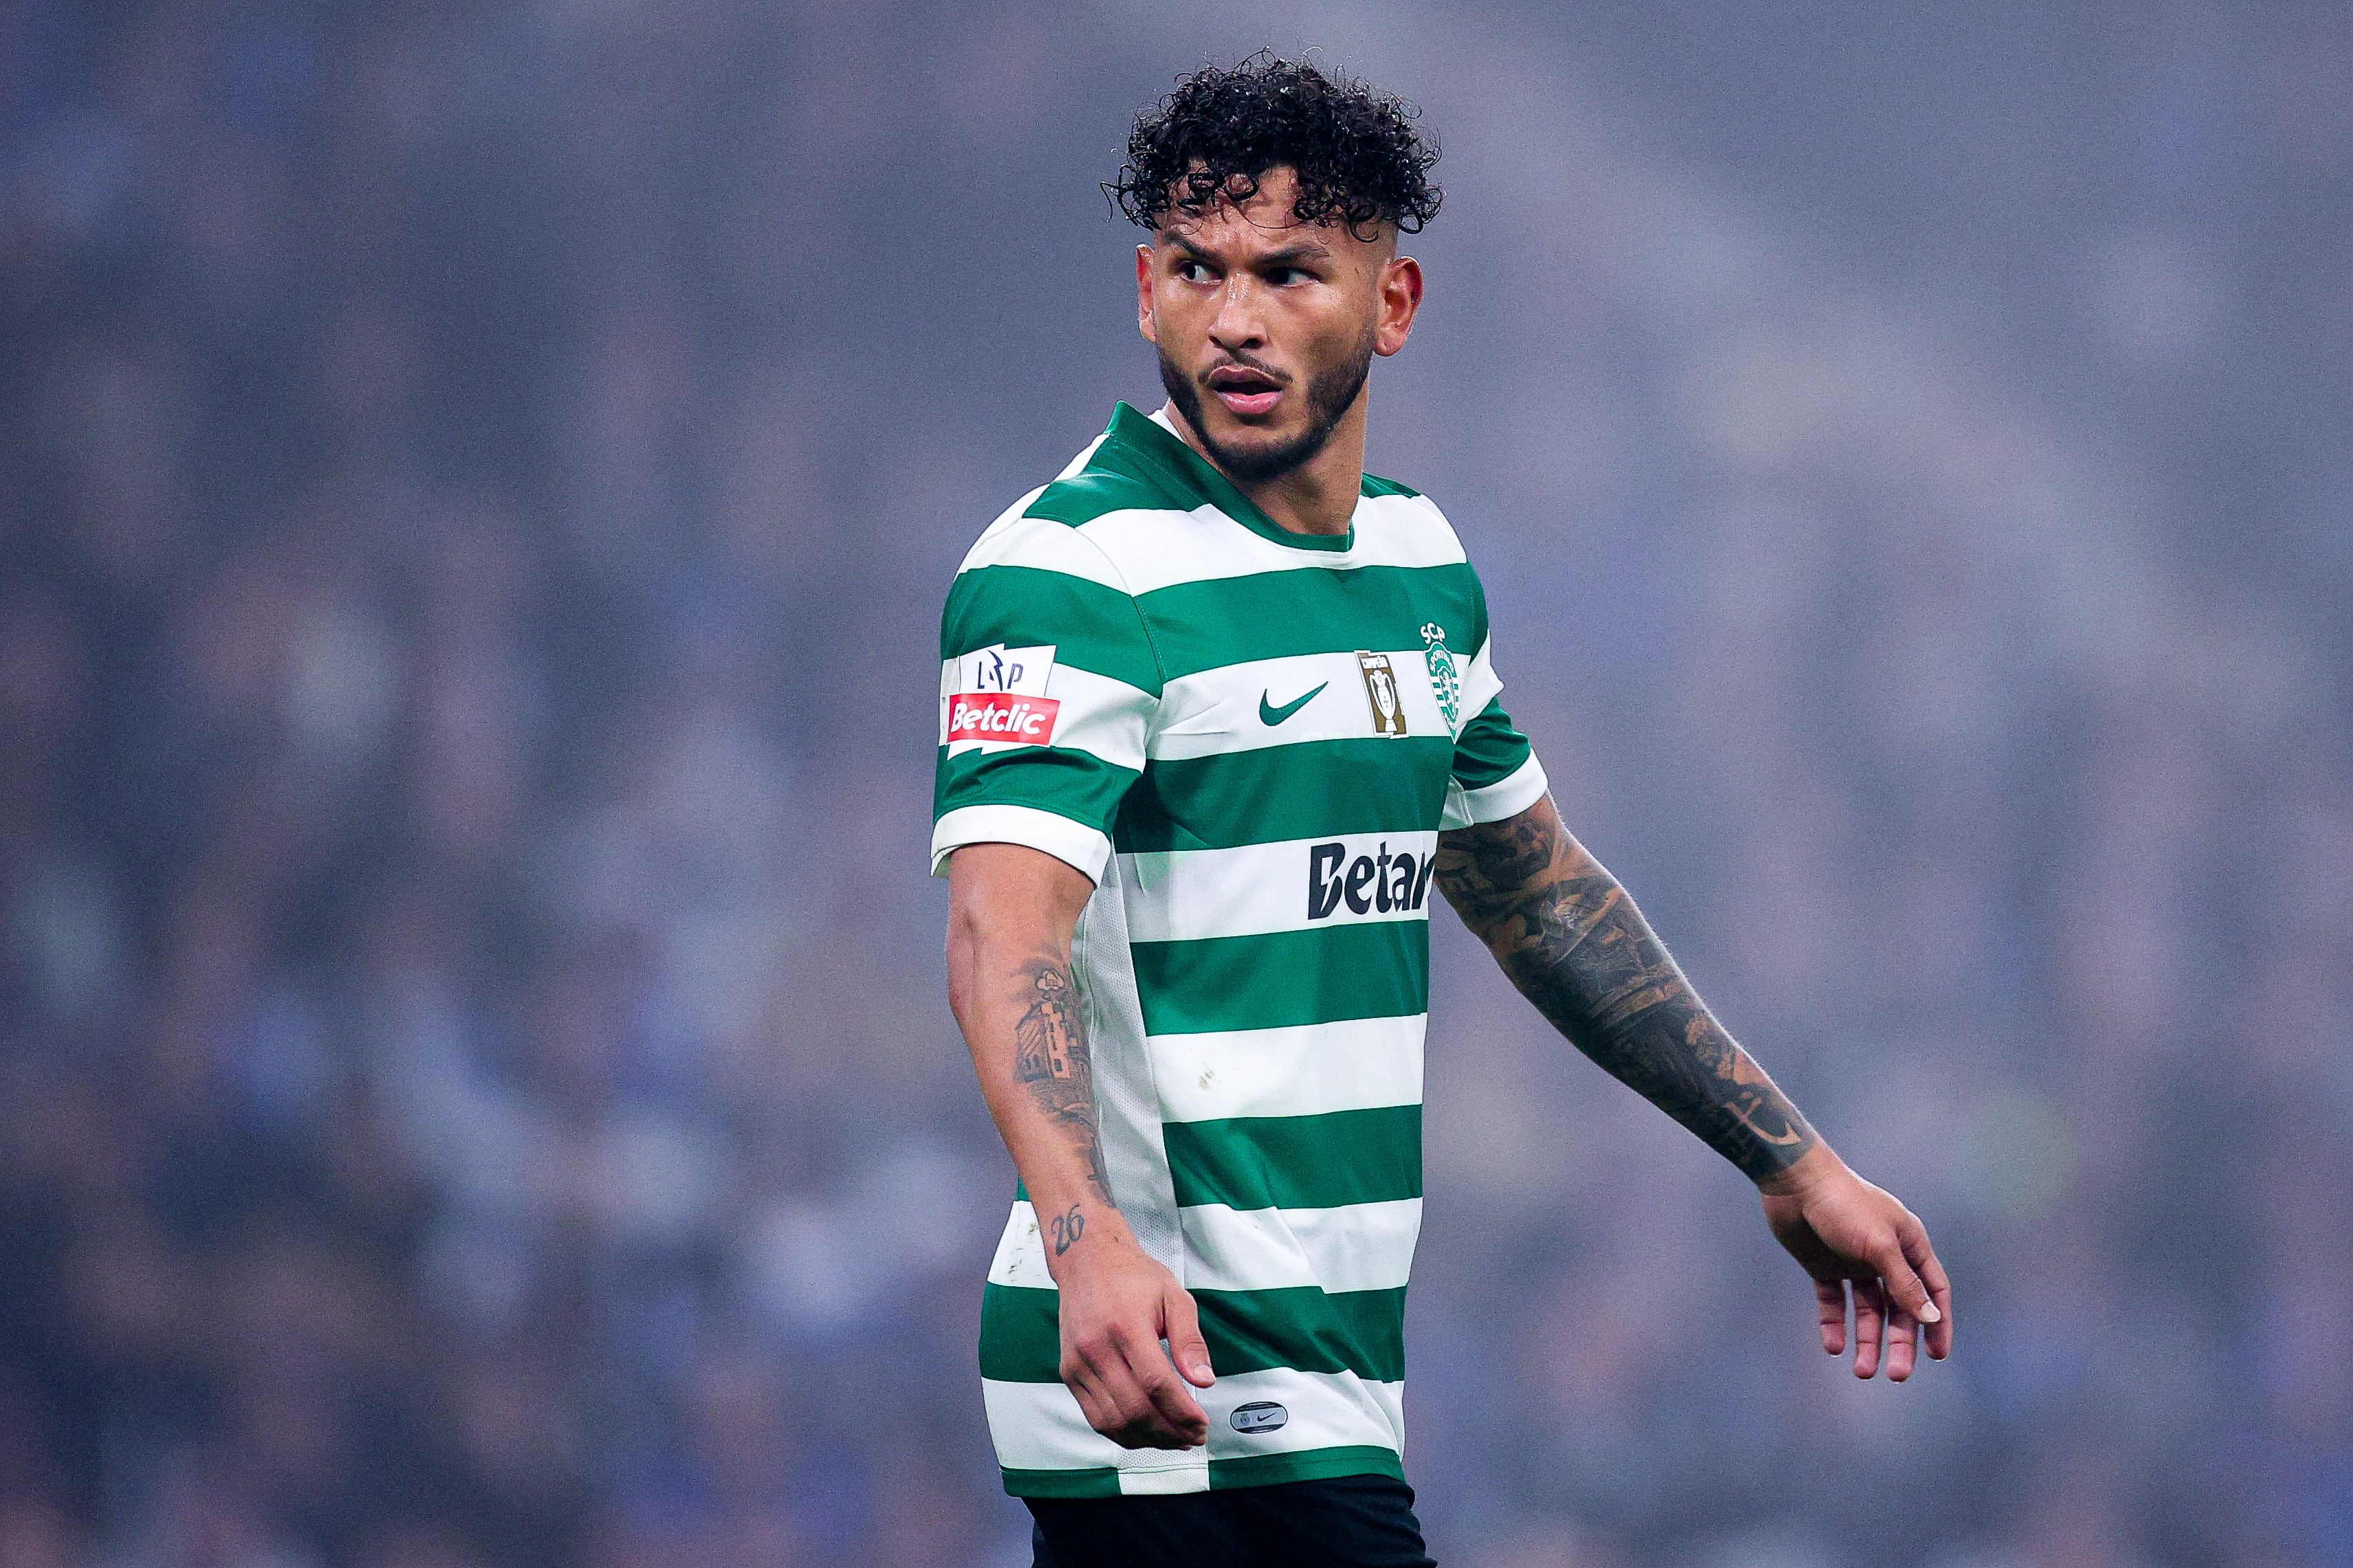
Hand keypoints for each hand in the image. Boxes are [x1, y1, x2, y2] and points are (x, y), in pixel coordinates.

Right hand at [1052, 1221, 1215, 1447]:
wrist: (1086, 1262)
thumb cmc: (1134, 1277)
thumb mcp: (1173, 1297)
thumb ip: (1189, 1340)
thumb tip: (1205, 1381)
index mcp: (1126, 1325)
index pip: (1156, 1384)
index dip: (1182, 1413)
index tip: (1202, 1425)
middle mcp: (1096, 1348)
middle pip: (1135, 1409)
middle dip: (1170, 1432)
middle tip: (1194, 1437)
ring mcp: (1077, 1364)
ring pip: (1113, 1421)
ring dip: (1148, 1439)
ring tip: (1175, 1440)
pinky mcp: (1069, 1374)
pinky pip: (1095, 1417)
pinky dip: (1123, 1434)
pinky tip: (1147, 1433)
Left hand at [1757, 1145, 1952, 1379]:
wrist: (1793, 1183)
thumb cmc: (1842, 1205)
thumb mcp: (1879, 1246)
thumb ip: (1904, 1283)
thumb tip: (1931, 1318)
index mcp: (1908, 1244)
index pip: (1932, 1290)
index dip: (1937, 1322)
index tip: (1937, 1355)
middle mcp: (1885, 1255)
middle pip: (1899, 1308)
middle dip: (1899, 1341)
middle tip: (1895, 1375)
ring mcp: (1853, 1262)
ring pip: (1867, 1310)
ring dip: (1867, 1341)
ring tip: (1862, 1371)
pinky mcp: (1823, 1266)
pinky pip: (1834, 1302)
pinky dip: (1835, 1324)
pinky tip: (1833, 1346)